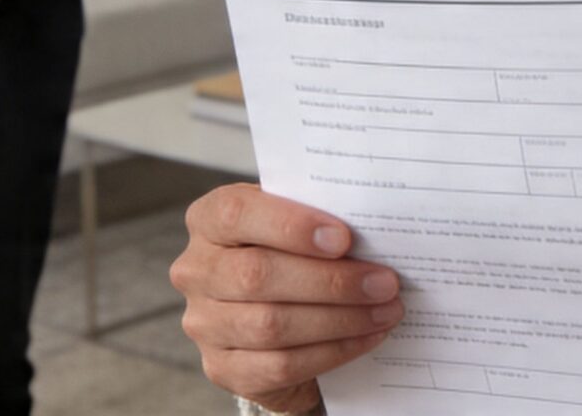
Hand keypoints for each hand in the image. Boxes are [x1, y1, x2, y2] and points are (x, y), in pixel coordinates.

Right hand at [170, 183, 404, 411]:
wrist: (277, 316)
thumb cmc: (291, 254)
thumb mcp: (296, 225)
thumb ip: (318, 219)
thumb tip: (374, 229)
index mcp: (209, 221)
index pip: (237, 213)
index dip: (291, 226)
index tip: (344, 238)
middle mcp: (196, 271)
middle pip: (257, 275)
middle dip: (331, 281)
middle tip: (384, 282)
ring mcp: (204, 323)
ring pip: (271, 325)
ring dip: (340, 319)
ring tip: (385, 310)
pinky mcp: (222, 368)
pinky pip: (280, 365)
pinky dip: (332, 351)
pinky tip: (366, 337)